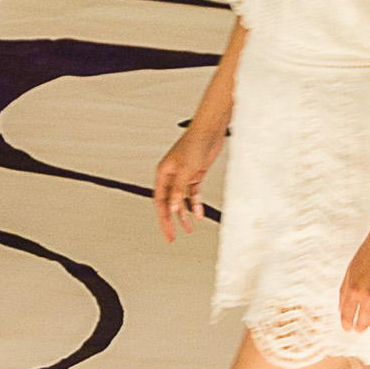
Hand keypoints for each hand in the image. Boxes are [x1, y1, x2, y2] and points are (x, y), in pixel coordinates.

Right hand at [153, 126, 219, 242]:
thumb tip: (173, 208)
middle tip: (172, 236)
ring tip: (188, 229)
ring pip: (181, 200)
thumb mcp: (186, 171)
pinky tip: (199, 214)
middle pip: (168, 203)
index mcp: (163, 173)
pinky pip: (193, 194)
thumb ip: (178, 191)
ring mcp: (183, 176)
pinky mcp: (195, 174)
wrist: (210, 132)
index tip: (167, 233)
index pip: (159, 201)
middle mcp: (171, 176)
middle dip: (170, 220)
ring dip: (184, 214)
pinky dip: (196, 204)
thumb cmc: (195, 144)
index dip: (163, 218)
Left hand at [337, 221, 369, 333]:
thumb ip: (345, 291)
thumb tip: (342, 309)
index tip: (347, 327)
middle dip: (359, 328)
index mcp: (354, 289)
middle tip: (359, 329)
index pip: (347, 316)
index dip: (346, 325)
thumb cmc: (368, 253)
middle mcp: (369, 295)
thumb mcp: (350, 271)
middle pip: (363, 323)